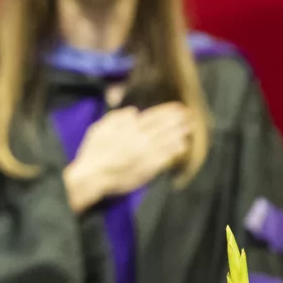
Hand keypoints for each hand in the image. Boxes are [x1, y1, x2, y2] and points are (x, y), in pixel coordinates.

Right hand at [63, 103, 193, 211]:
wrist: (93, 175)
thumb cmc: (93, 152)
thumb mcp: (100, 128)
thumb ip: (117, 118)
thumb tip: (133, 111)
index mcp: (129, 128)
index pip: (153, 116)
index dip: (167, 111)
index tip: (178, 107)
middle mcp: (140, 139)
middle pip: (163, 127)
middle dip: (177, 120)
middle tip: (189, 114)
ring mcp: (146, 153)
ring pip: (167, 140)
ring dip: (179, 133)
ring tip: (190, 128)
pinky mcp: (149, 168)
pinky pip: (165, 157)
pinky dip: (174, 150)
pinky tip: (181, 146)